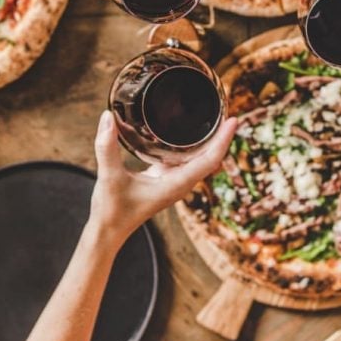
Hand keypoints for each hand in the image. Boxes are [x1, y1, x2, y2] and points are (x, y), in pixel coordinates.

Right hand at [88, 111, 238, 240]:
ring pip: (199, 158)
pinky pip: (185, 158)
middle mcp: (180, 183)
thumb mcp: (109, 177)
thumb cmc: (111, 210)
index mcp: (176, 185)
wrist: (107, 231)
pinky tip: (187, 130)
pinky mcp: (164, 178)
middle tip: (228, 110)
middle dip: (221, 135)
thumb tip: (107, 117)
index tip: (234, 120)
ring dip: (209, 139)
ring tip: (216, 115)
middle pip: (210, 157)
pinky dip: (191, 144)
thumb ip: (106, 147)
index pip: (210, 160)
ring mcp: (173, 181)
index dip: (223, 140)